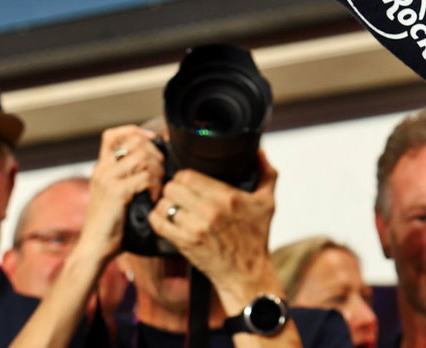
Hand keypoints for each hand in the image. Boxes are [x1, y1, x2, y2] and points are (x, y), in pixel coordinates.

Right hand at [79, 125, 163, 262]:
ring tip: (157, 186)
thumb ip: (127, 178)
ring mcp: (108, 179)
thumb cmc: (110, 225)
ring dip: (157, 170)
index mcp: (101, 168)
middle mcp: (102, 170)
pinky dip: (154, 186)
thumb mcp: (114, 195)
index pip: (113, 135)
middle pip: (134, 141)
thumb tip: (154, 162)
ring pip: (143, 157)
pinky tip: (152, 199)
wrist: (94, 248)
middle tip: (160, 170)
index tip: (151, 142)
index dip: (134, 131)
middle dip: (154, 152)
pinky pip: (145, 177)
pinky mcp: (116, 192)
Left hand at [148, 150, 281, 312]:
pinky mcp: (185, 244)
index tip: (188, 181)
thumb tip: (260, 152)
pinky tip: (166, 219)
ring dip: (165, 204)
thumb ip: (267, 173)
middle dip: (172, 188)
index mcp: (227, 197)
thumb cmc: (256, 238)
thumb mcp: (268, 203)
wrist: (246, 274)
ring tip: (173, 207)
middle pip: (172, 187)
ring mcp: (196, 228)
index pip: (188, 175)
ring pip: (164, 204)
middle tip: (178, 194)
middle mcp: (210, 211)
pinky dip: (158, 219)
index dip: (184, 175)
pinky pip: (159, 224)